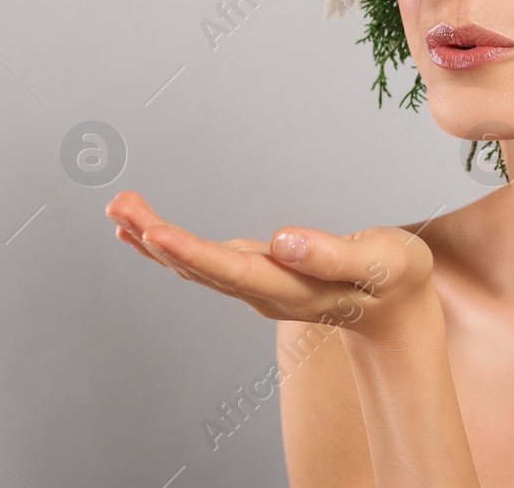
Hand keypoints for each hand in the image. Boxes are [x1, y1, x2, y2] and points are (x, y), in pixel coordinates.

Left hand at [104, 189, 435, 336]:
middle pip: (201, 268)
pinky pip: (202, 261)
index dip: (192, 254)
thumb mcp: (381, 263)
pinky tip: (141, 233)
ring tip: (118, 209)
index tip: (154, 234)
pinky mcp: (254, 273)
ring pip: (194, 265)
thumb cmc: (393, 278)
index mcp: (293, 290)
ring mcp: (256, 285)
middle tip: (118, 206)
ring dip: (153, 239)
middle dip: (156, 238)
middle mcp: (264, 292)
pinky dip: (168, 246)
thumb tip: (282, 241)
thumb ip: (333, 256)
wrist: (396, 308)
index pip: (233, 272)